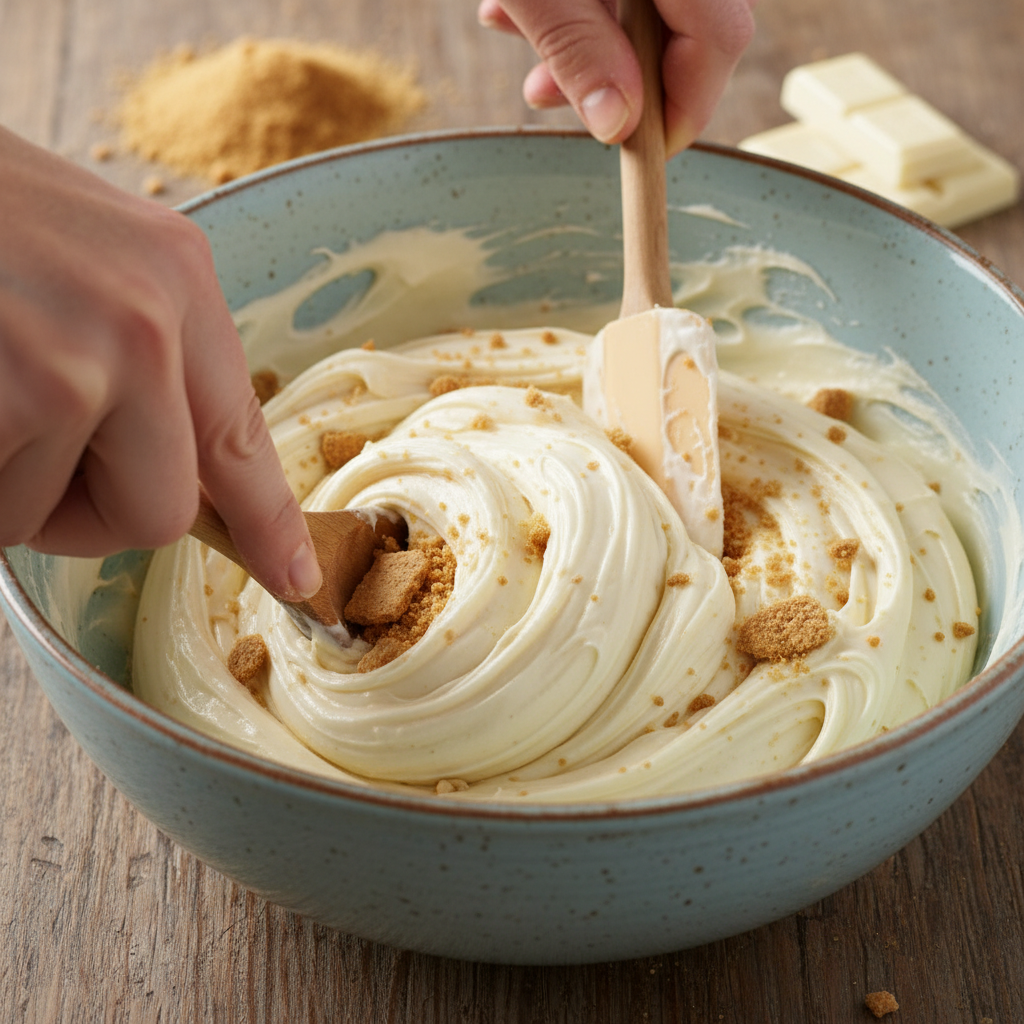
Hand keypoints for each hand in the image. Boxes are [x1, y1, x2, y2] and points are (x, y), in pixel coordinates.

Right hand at [0, 128, 320, 601]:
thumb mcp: (91, 254)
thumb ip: (148, 357)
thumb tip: (184, 485)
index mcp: (179, 279)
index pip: (242, 439)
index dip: (269, 522)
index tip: (299, 579)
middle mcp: (144, 323)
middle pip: (160, 514)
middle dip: (90, 513)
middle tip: (26, 442)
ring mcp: (70, 363)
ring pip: (56, 521)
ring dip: (8, 484)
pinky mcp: (8, 396)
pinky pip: (0, 511)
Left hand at [478, 0, 755, 154]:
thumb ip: (576, 48)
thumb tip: (618, 125)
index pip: (720, 37)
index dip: (687, 107)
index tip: (643, 152)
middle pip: (691, 25)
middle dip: (623, 80)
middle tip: (563, 108)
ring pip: (651, 7)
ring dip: (588, 48)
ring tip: (527, 71)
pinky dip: (577, 8)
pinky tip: (517, 14)